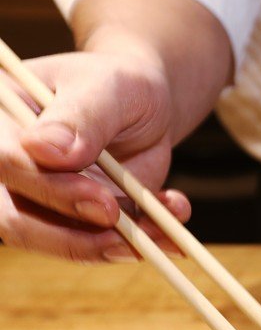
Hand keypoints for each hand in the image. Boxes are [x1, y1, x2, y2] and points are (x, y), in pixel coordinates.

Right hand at [0, 51, 189, 262]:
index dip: (49, 189)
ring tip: (166, 228)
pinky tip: (174, 212)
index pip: (4, 165)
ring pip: (60, 242)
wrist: (144, 103)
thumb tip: (44, 152)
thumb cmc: (117, 84)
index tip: (103, 202)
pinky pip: (101, 245)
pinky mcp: (75, 222)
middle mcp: (9, 168)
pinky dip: (144, 239)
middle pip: (16, 220)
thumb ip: (79, 118)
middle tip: (130, 235)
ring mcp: (39, 200)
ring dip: (117, 244)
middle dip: (75, 238)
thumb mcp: (106, 88)